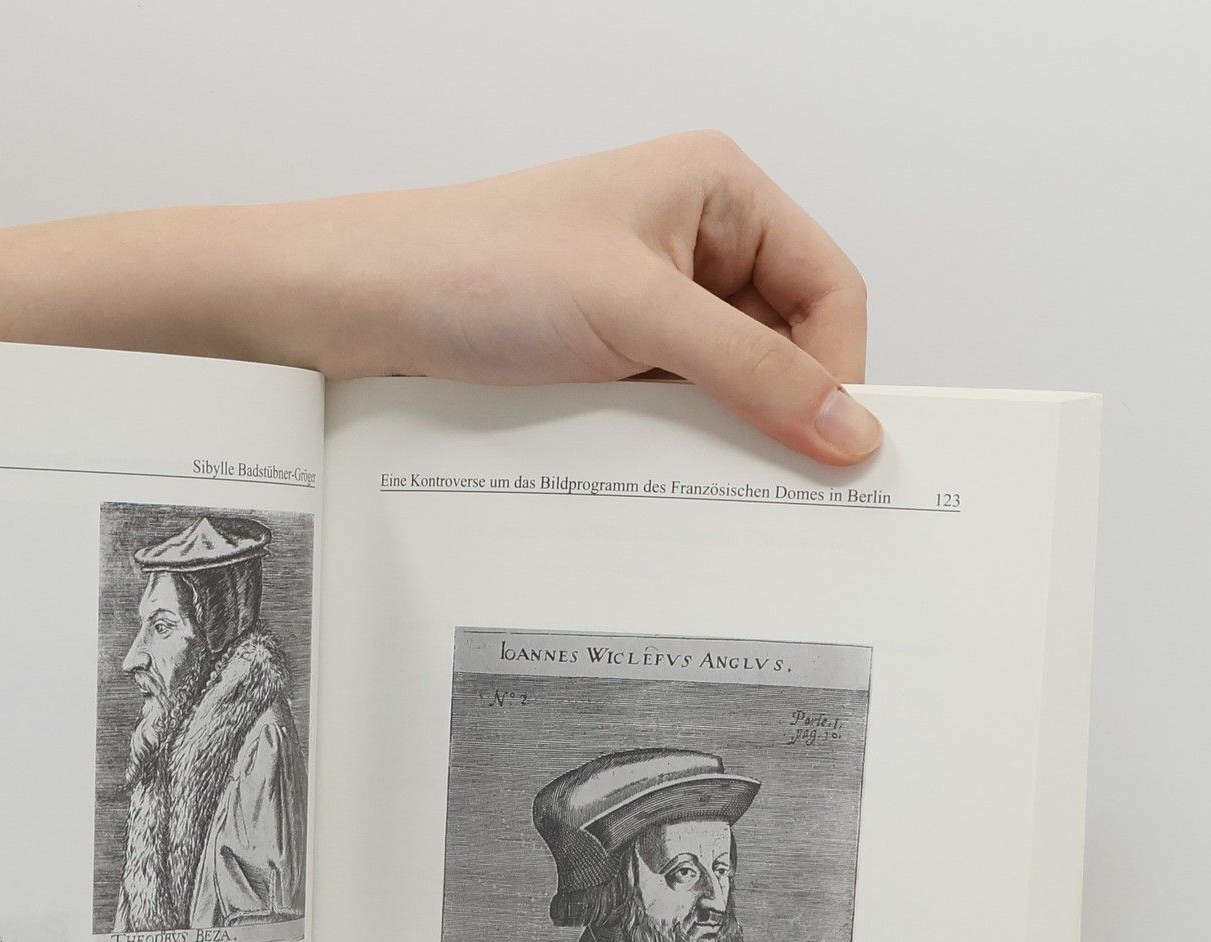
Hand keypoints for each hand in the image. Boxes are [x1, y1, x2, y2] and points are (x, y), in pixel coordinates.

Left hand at [254, 132, 875, 464]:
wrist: (363, 306)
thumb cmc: (474, 266)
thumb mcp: (637, 314)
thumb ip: (751, 371)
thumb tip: (847, 424)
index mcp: (718, 190)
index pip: (828, 287)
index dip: (840, 370)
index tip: (838, 450)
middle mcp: (689, 240)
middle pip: (785, 341)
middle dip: (783, 408)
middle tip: (787, 483)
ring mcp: (646, 302)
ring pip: (728, 383)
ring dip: (723, 431)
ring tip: (704, 471)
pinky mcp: (606, 354)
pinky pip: (673, 408)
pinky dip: (675, 442)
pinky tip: (658, 468)